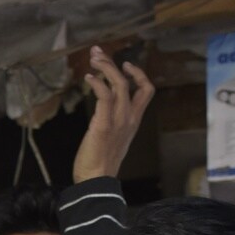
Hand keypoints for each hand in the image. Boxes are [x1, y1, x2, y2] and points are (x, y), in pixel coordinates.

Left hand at [71, 47, 154, 183]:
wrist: (96, 181)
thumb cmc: (101, 162)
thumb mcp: (113, 138)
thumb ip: (113, 121)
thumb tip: (104, 109)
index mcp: (134, 121)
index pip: (146, 90)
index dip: (139, 74)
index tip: (125, 64)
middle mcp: (129, 118)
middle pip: (130, 82)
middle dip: (114, 63)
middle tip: (98, 53)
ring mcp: (118, 121)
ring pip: (118, 84)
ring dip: (105, 67)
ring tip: (92, 59)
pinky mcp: (103, 125)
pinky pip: (105, 96)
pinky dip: (97, 83)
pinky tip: (88, 78)